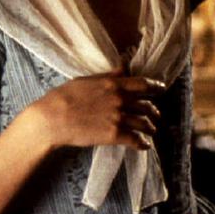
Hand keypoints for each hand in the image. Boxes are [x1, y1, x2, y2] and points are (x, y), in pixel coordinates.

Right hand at [23, 69, 165, 151]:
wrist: (53, 118)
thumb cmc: (64, 96)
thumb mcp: (86, 80)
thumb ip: (108, 75)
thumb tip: (122, 67)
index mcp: (114, 84)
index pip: (143, 84)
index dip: (155, 87)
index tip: (161, 89)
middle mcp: (120, 100)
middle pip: (146, 105)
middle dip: (153, 111)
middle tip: (155, 115)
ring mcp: (119, 118)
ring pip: (144, 123)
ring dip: (150, 128)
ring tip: (151, 131)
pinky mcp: (114, 135)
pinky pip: (136, 140)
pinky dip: (143, 143)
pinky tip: (144, 146)